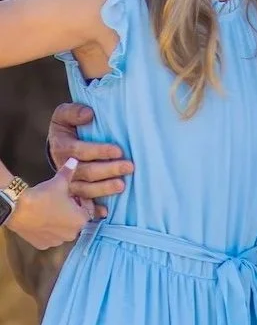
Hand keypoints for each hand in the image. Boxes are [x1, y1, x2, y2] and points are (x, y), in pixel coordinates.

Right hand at [7, 162, 93, 248]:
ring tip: (51, 209)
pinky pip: (50, 237)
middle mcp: (72, 234)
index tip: (74, 195)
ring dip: (61, 221)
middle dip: (72, 212)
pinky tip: (42, 220)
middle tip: (62, 201)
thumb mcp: (59, 182)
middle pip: (76, 221)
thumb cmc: (44, 195)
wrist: (18, 208)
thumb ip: (69, 172)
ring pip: (63, 230)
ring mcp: (57, 242)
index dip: (82, 201)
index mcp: (81, 220)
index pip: (89, 210)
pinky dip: (48, 230)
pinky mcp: (43, 245)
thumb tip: (74, 160)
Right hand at [48, 102, 132, 217]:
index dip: (99, 151)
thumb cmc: (68, 128)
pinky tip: (105, 213)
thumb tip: (88, 114)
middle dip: (108, 170)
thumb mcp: (64, 115)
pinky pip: (82, 205)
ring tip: (122, 186)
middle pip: (86, 172)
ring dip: (104, 189)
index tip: (118, 150)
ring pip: (86, 190)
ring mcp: (68, 184)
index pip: (80, 151)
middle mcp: (64, 168)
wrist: (59, 146)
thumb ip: (73, 111)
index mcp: (62, 147)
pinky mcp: (74, 194)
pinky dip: (93, 211)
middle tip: (129, 166)